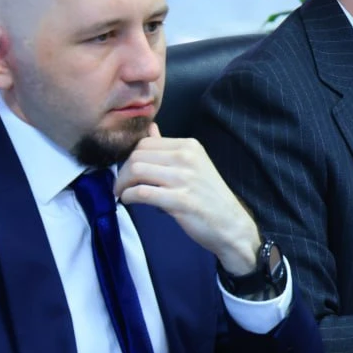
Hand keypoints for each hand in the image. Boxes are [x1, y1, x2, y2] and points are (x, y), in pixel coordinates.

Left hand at [116, 124, 259, 273]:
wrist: (230, 224)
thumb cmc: (209, 197)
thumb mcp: (193, 165)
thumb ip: (169, 149)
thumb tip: (150, 128)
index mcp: (189, 146)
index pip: (146, 143)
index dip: (131, 158)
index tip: (128, 172)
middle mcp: (187, 158)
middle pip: (138, 155)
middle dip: (123, 171)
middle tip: (121, 185)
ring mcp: (184, 179)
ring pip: (137, 171)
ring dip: (122, 184)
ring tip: (122, 193)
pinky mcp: (180, 201)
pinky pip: (142, 193)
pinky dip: (128, 196)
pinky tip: (128, 201)